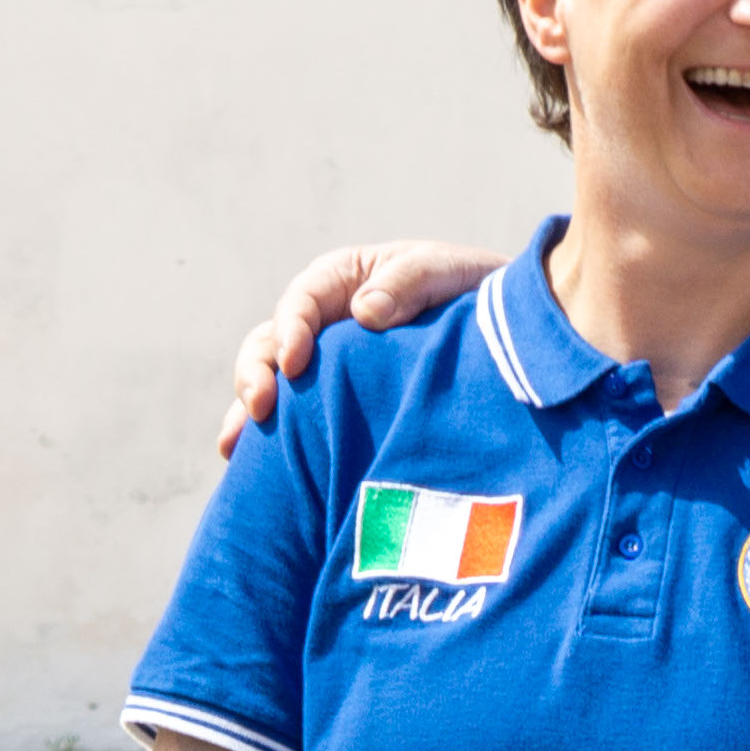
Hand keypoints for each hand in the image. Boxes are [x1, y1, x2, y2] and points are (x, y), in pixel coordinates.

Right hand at [219, 241, 506, 446]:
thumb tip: (363, 311)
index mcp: (348, 282)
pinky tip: (257, 473)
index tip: (294, 364)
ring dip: (248, 414)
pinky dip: (274, 444)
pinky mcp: (338, 413)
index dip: (291, 329)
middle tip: (259, 409)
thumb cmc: (481, 301)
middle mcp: (327, 326)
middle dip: (255, 374)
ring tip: (234, 448)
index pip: (303, 300)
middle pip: (270, 344)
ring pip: (272, 386)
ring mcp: (328, 372)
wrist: (515, 348)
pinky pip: (298, 425)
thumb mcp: (451, 276)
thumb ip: (411, 282)